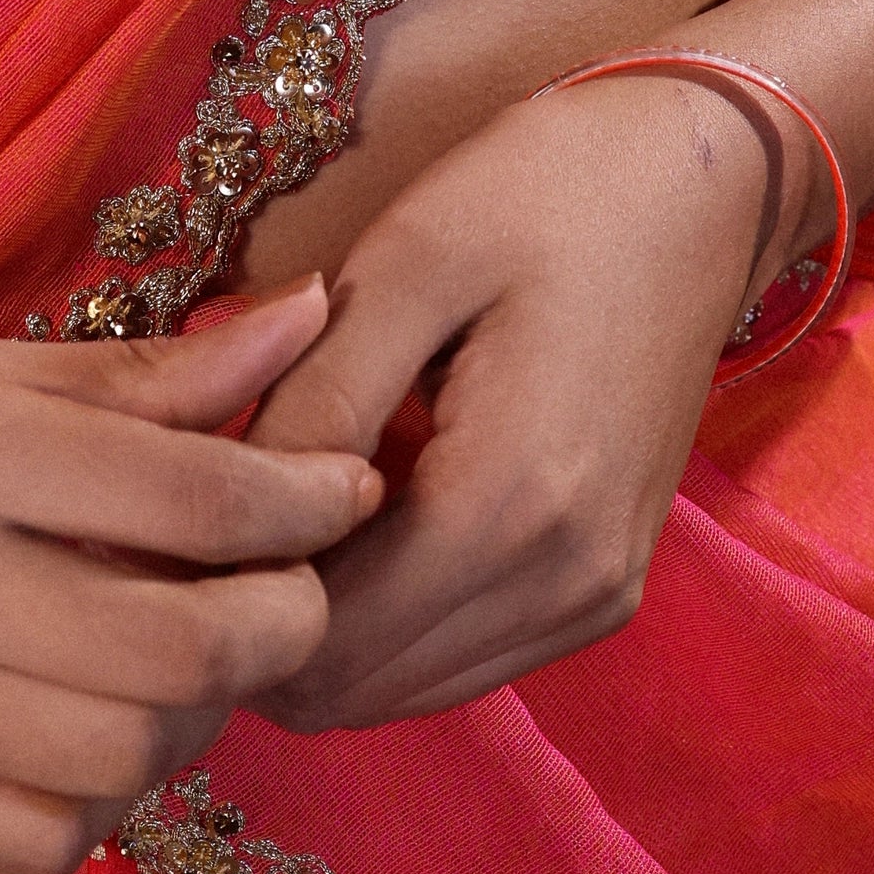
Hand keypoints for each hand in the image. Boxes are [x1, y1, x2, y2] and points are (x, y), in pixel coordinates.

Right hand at [0, 279, 383, 873]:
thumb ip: (129, 372)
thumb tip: (305, 327)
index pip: (190, 492)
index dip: (303, 497)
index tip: (346, 490)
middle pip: (180, 644)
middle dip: (278, 620)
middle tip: (289, 585)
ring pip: (125, 756)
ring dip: (194, 713)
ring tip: (185, 654)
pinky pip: (36, 840)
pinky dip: (99, 799)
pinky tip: (87, 732)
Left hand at [236, 72, 793, 729]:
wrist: (700, 183)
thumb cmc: (544, 193)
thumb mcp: (407, 264)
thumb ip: (311, 397)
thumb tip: (216, 515)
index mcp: (508, 506)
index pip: (314, 641)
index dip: (220, 592)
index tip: (172, 508)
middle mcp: (561, 587)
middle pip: (351, 689)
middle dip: (260, 617)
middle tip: (204, 510)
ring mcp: (591, 602)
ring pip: (399, 690)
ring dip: (321, 627)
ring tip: (273, 506)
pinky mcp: (600, 594)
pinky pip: (458, 658)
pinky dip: (387, 620)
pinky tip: (354, 519)